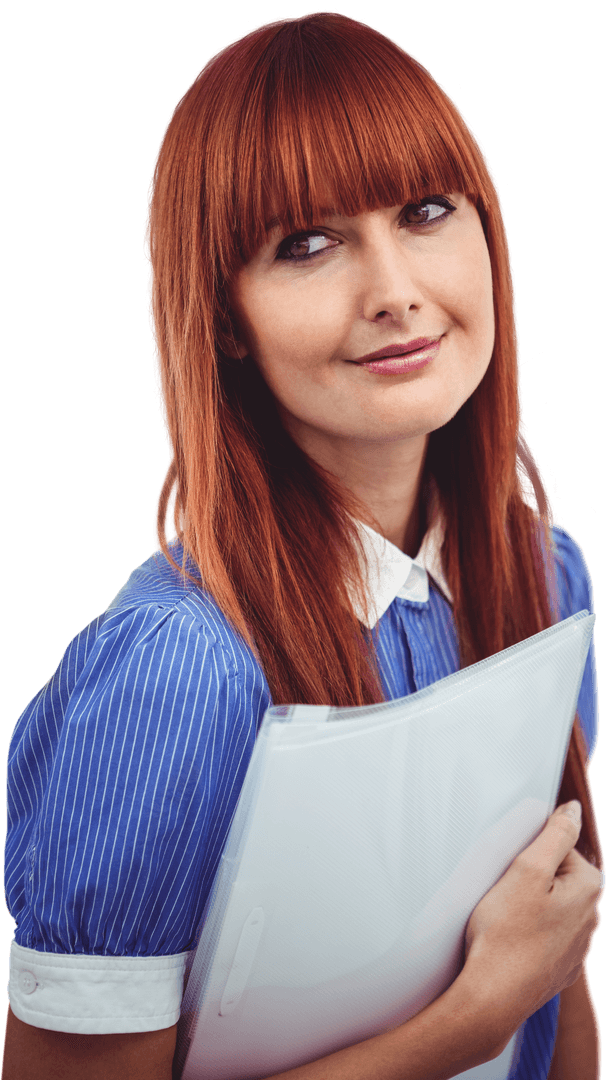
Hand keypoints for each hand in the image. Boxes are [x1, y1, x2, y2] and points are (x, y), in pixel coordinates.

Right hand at [463, 801, 603, 1023]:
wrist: (492, 997)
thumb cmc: (505, 935)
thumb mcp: (527, 870)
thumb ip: (555, 834)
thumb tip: (574, 810)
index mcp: (588, 890)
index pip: (560, 848)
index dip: (529, 854)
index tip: (511, 871)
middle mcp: (591, 919)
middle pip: (555, 876)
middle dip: (529, 879)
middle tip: (504, 894)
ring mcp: (576, 946)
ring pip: (550, 906)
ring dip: (528, 906)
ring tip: (504, 919)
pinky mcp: (559, 967)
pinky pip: (544, 934)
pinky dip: (528, 932)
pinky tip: (510, 940)